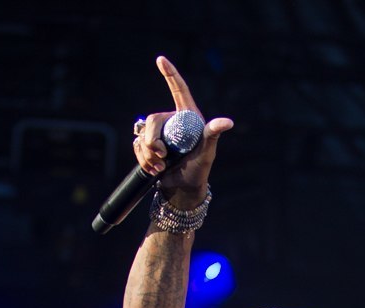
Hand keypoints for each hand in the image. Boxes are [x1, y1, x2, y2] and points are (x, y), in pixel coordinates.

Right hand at [133, 56, 232, 205]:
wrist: (183, 190)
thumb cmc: (199, 170)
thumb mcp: (207, 152)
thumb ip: (213, 134)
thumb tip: (227, 122)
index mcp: (187, 116)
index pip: (178, 89)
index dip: (170, 73)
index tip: (160, 59)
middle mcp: (172, 122)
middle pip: (152, 119)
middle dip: (152, 140)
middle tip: (162, 156)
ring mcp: (159, 134)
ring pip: (142, 135)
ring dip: (148, 154)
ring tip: (161, 166)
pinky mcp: (149, 146)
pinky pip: (137, 146)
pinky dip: (143, 160)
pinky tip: (154, 169)